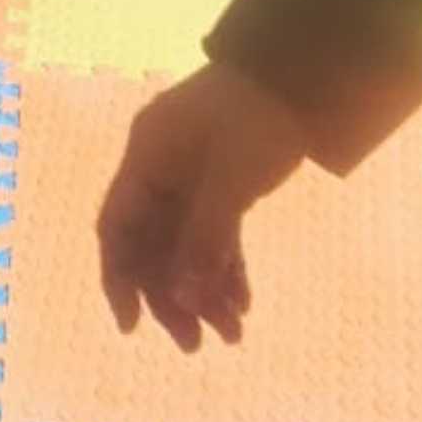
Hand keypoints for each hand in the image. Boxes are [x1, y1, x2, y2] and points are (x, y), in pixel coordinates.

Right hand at [97, 62, 307, 353]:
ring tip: (233, 335)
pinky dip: (225, 268)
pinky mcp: (222, 183)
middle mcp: (161, 169)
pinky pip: (214, 235)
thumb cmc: (257, 118)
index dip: (118, 277)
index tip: (131, 326)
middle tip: (194, 346)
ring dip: (204, 290)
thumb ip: (203, 238)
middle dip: (172, 297)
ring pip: (186, 245)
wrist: (303, 75)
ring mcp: (191, 176)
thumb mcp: (231, 179)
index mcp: (147, 157)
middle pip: (153, 245)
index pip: (118, 226)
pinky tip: (242, 305)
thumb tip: (183, 299)